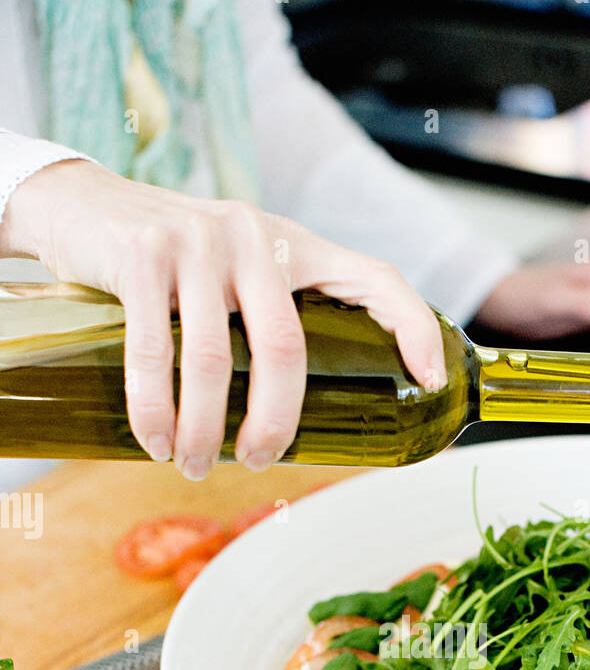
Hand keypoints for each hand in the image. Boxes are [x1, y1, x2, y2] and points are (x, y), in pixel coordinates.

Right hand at [0, 161, 446, 478]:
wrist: (78, 205)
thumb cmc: (169, 261)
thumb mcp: (234, 273)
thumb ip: (269, 316)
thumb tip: (304, 408)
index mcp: (292, 246)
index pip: (374, 277)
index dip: (412, 326)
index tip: (432, 382)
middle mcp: (254, 237)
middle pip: (285, 349)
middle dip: (273, 422)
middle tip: (256, 461)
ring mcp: (196, 243)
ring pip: (212, 360)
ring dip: (202, 429)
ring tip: (191, 464)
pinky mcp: (142, 256)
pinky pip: (153, 350)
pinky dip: (153, 407)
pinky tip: (154, 439)